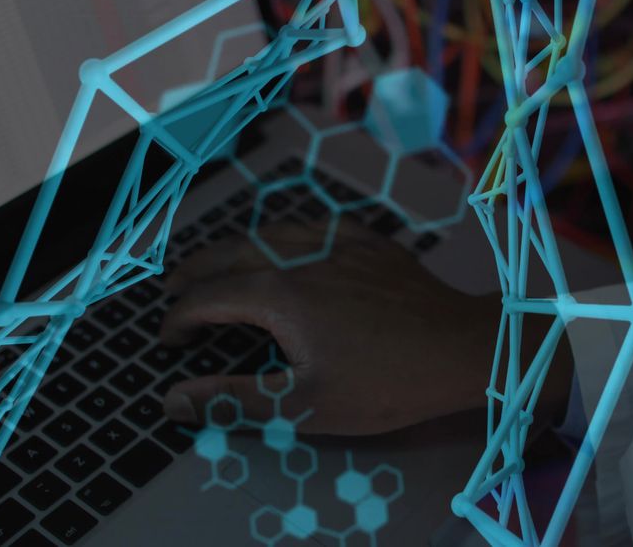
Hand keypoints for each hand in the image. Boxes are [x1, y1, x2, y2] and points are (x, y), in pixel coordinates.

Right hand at [158, 220, 500, 434]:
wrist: (464, 349)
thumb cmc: (388, 384)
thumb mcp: (305, 406)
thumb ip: (234, 401)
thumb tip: (172, 400)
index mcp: (282, 295)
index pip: (209, 298)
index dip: (179, 319)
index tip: (168, 341)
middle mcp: (306, 257)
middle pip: (234, 252)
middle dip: (197, 271)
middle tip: (173, 288)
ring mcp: (343, 244)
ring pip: (274, 232)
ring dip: (238, 248)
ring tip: (221, 262)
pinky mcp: (374, 244)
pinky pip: (319, 225)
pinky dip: (289, 234)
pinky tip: (293, 242)